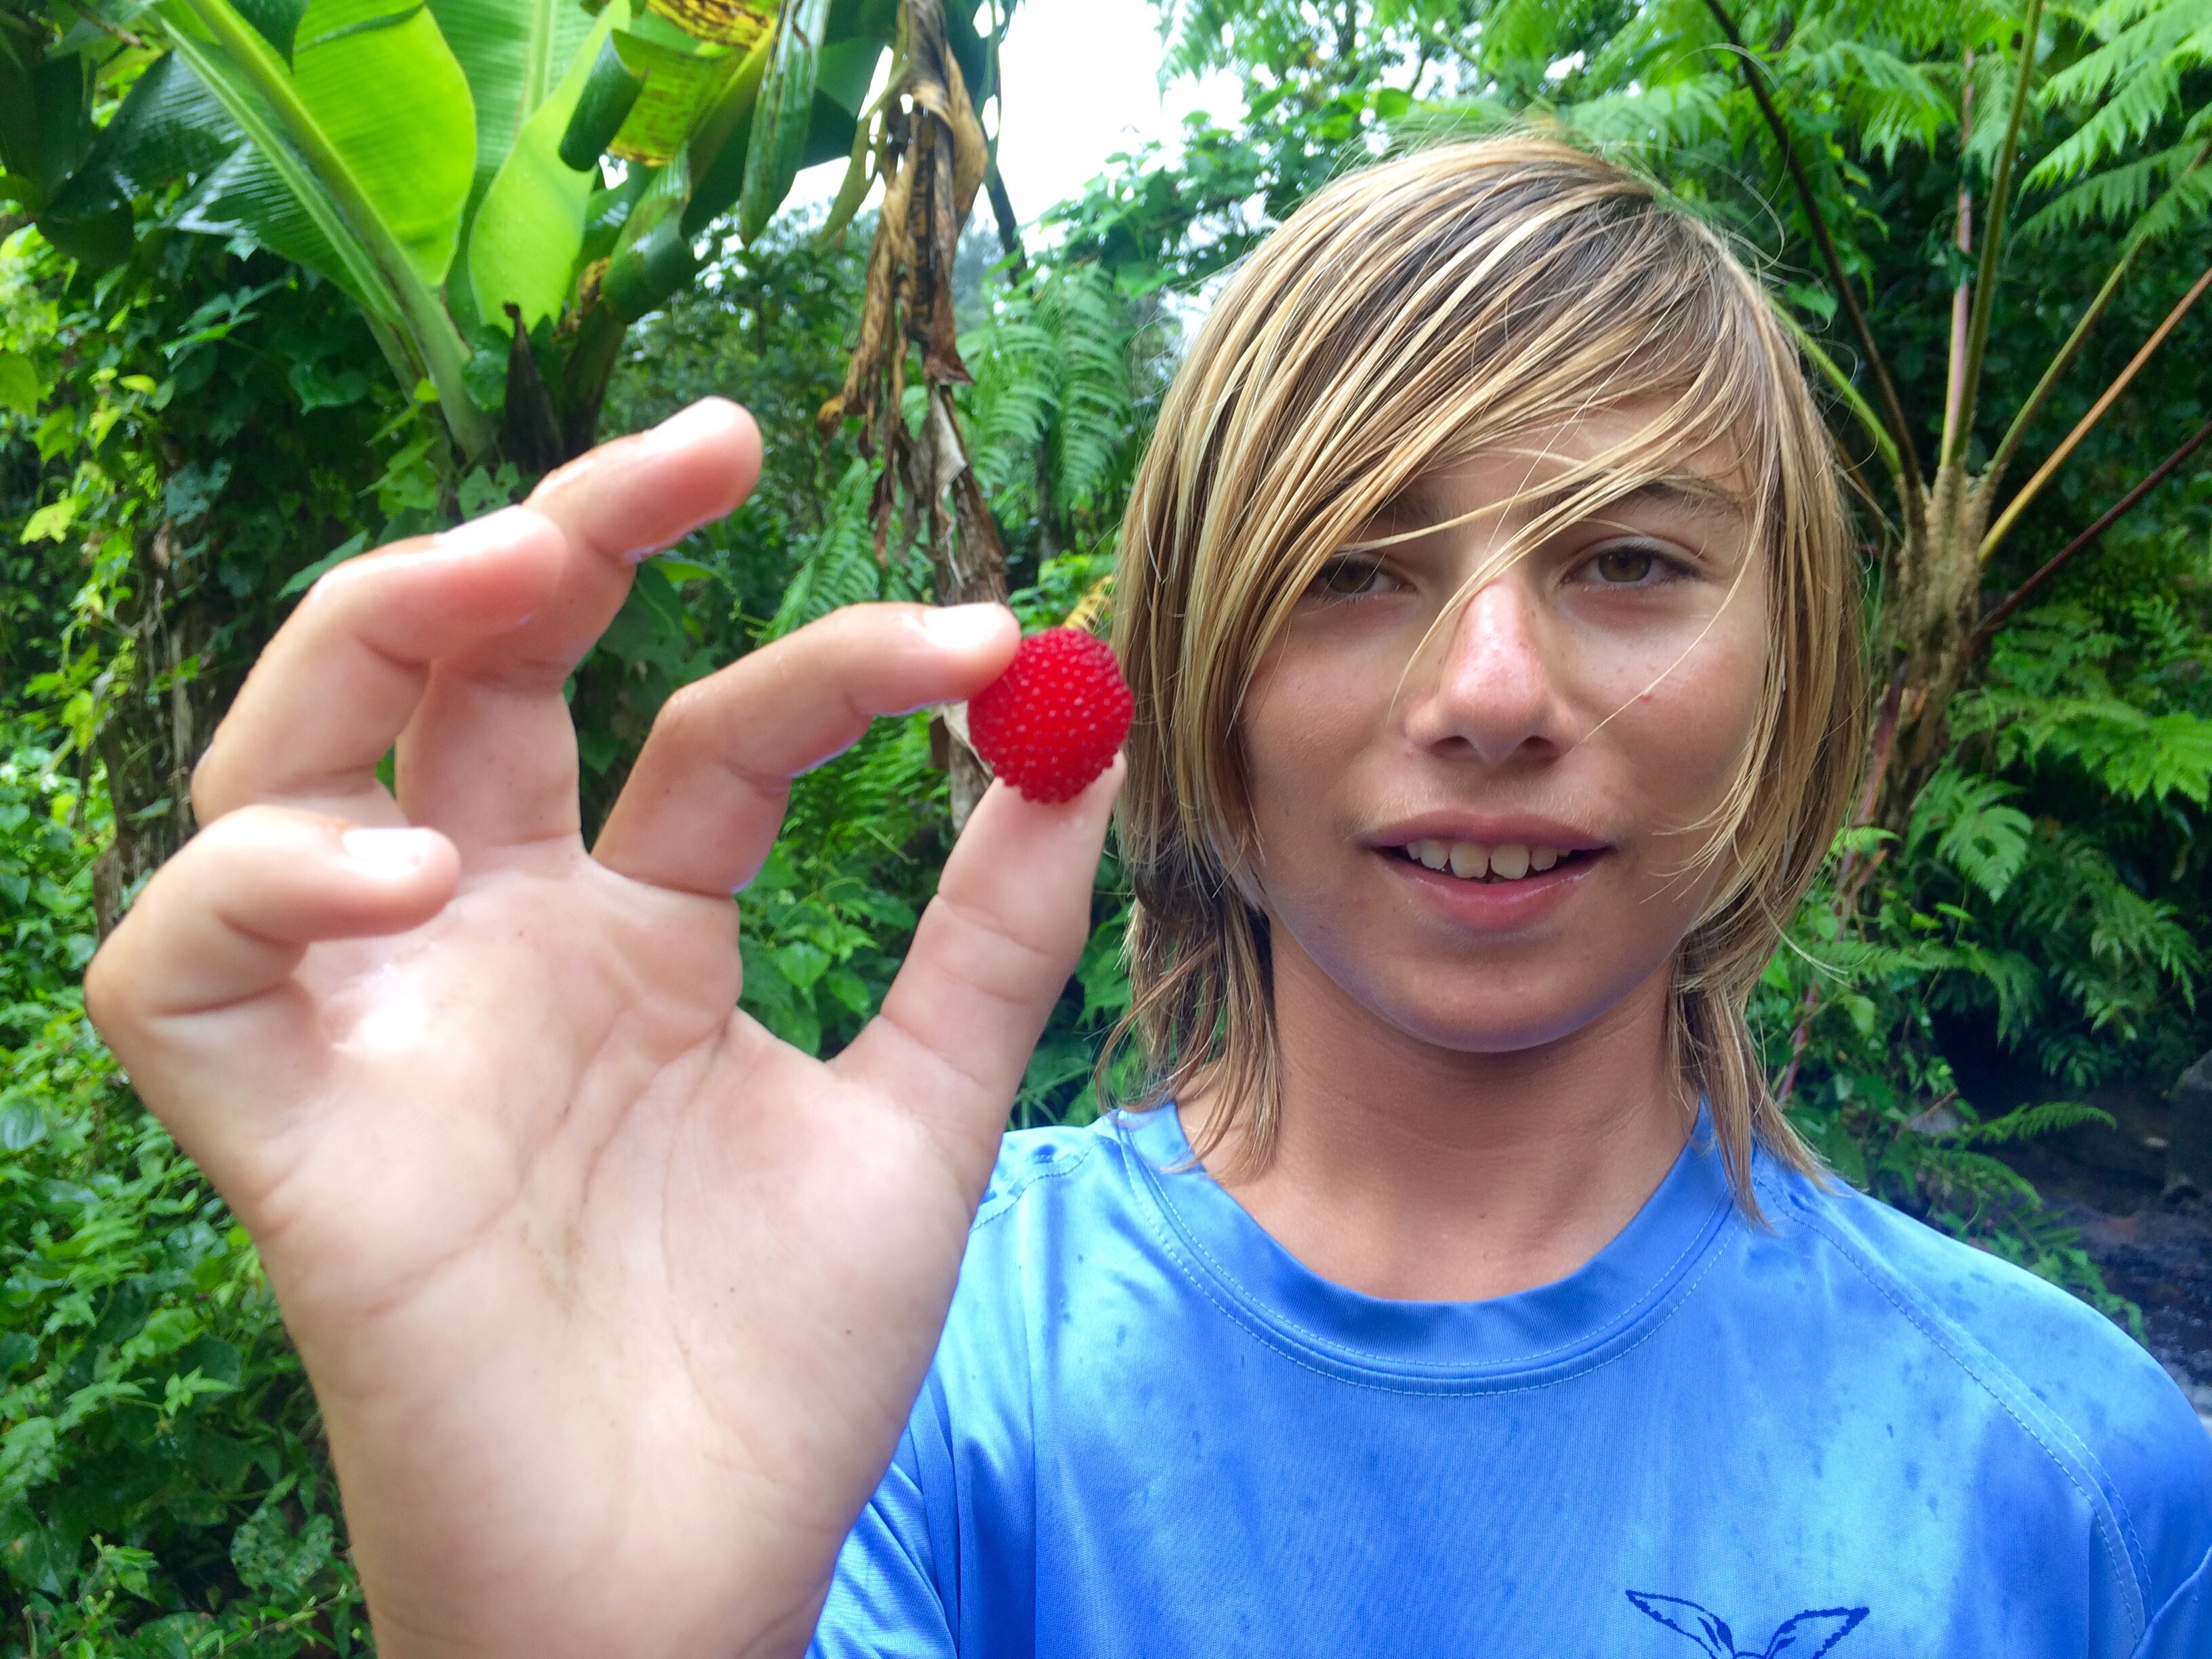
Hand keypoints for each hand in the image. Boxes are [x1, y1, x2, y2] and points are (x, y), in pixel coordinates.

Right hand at [84, 399, 1117, 1658]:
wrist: (693, 1579)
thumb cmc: (786, 1364)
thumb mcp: (920, 1116)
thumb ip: (987, 934)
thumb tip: (1076, 737)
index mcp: (635, 929)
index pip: (713, 728)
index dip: (838, 660)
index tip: (992, 637)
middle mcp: (496, 942)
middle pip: (462, 670)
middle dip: (560, 533)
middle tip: (705, 444)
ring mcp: (383, 1023)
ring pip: (281, 756)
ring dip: (378, 629)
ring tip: (525, 571)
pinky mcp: (283, 1134)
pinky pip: (182, 967)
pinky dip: (266, 884)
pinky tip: (416, 867)